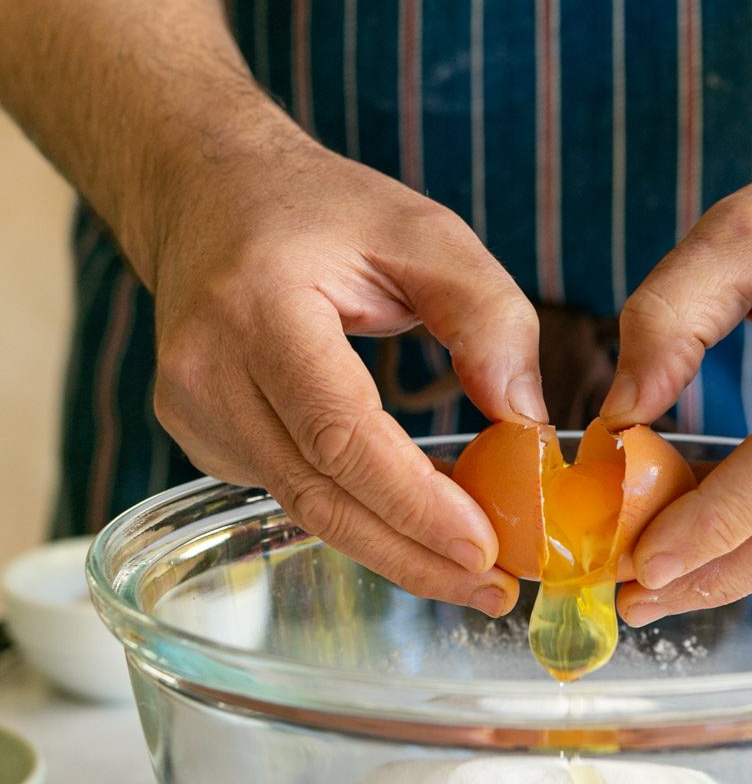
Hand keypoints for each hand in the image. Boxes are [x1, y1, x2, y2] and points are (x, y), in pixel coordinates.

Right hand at [150, 119, 545, 614]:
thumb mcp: (424, 230)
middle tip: (495, 589)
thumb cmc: (321, 211)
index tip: (485, 549)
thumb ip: (488, 313)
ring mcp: (193, 410)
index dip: (414, 502)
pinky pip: (293, 494)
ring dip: (396, 547)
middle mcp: (209, 368)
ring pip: (307, 508)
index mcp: (259, 306)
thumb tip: (526, 420)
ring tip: (475, 568)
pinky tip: (418, 522)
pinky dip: (361, 516)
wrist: (208, 195)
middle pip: (320, 495)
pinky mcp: (200, 438)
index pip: (340, 432)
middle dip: (415, 555)